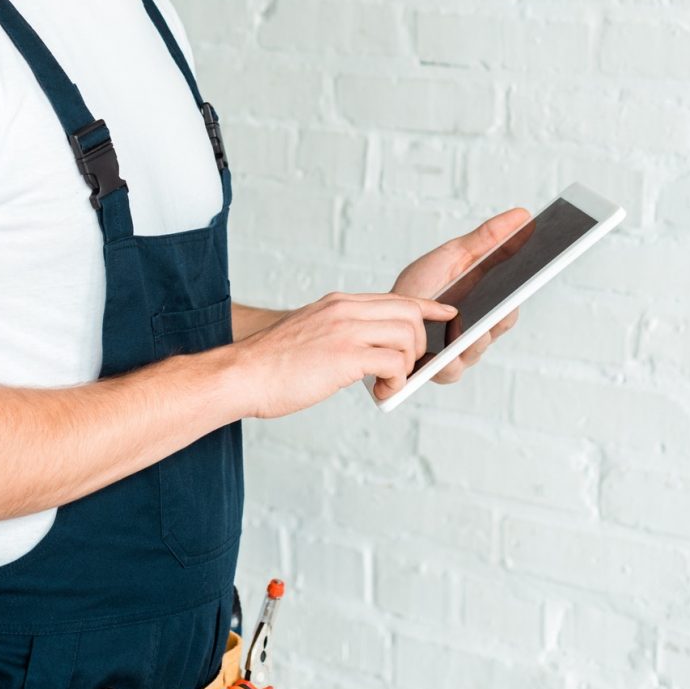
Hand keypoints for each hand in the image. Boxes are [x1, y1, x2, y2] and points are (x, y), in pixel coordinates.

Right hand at [233, 290, 459, 419]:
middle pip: (409, 312)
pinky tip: (379, 391)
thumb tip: (366, 351)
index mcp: (338, 303)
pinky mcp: (345, 356)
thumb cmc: (272, 364)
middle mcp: (345, 310)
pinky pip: (394, 363)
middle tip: (402, 367)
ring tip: (387, 382)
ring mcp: (346, 330)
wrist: (242, 374)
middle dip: (419, 342)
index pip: (395, 297)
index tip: (447, 313)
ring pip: (407, 335)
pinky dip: (396, 380)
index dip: (426, 306)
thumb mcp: (310, 333)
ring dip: (407, 364)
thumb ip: (339, 332)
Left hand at [380, 207, 531, 397]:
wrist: (385, 310)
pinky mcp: (437, 370)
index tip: (533, 272)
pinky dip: (451, 356)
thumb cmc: (421, 284)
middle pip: (500, 325)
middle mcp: (479, 333)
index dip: (523, 288)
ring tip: (476, 325)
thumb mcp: (455, 255)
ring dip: (477, 337)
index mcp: (487, 306)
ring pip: (478, 348)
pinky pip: (451, 368)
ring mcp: (460, 354)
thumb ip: (488, 238)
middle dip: (503, 313)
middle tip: (504, 299)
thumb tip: (524, 215)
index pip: (512, 300)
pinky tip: (447, 343)